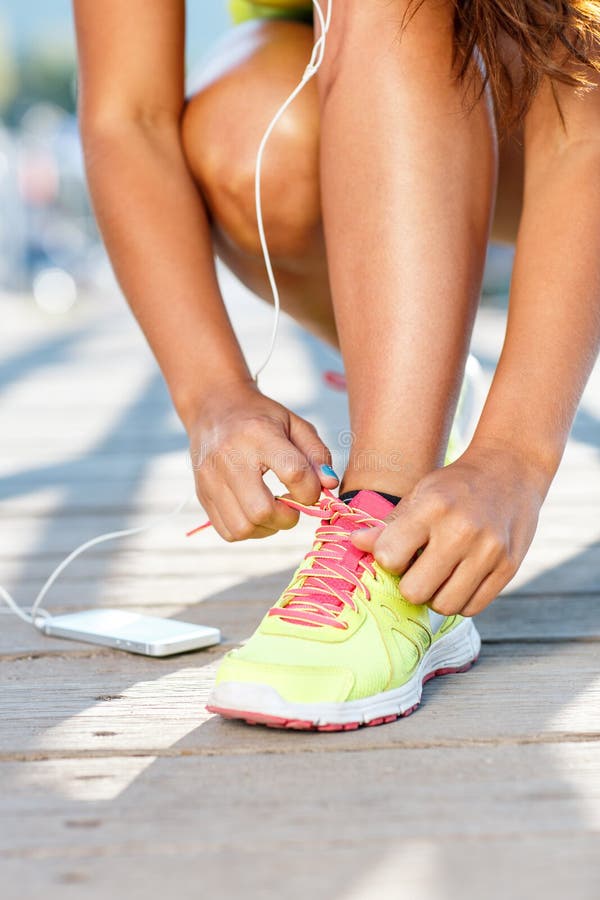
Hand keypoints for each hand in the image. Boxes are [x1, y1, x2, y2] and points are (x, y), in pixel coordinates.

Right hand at [187, 382, 337, 540]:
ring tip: (274, 511)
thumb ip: (317, 454)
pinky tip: (256, 514)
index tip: (311, 490)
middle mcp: (229, 457)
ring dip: (267, 527)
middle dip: (287, 518)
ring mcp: (210, 478)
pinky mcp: (202, 493)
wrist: (213, 406)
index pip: (294, 473)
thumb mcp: (294, 424)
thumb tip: (329, 485)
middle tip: (292, 506)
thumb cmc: (260, 417)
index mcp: (258, 434)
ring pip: (243, 528)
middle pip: (261, 510)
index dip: (311, 491)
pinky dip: (249, 530)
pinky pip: (228, 531)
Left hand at [352, 444, 545, 615]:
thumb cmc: (455, 485)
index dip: (388, 558)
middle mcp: (462, 530)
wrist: (510, 470)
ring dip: (436, 596)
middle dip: (410, 584)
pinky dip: (461, 599)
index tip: (399, 549)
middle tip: (418, 568)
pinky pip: (472, 607)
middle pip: (415, 591)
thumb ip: (388, 525)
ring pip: (444, 606)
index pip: (389, 557)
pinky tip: (461, 578)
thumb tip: (354, 543)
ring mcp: (489, 551)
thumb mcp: (420, 494)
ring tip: (440, 574)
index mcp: (433, 507)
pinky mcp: (509, 568)